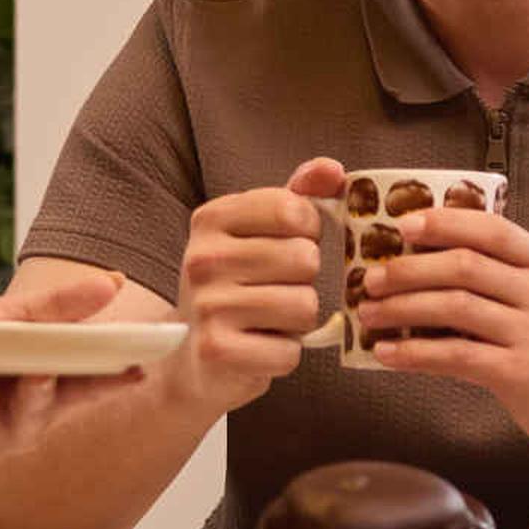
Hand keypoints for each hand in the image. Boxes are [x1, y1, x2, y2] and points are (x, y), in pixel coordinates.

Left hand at [0, 266, 138, 471]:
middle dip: (38, 393)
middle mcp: (21, 428)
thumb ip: (57, 309)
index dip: (111, 383)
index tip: (137, 371)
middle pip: (36, 412)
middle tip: (40, 370)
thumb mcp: (10, 320)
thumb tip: (112, 281)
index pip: (86, 390)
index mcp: (45, 397)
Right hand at [171, 160, 342, 413]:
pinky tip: (259, 347)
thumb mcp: (261, 233)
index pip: (293, 208)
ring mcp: (207, 305)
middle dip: (303, 281)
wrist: (194, 359)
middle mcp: (203, 258)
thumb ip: (299, 196)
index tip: (286, 246)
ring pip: (304, 306)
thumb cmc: (238, 288)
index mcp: (212, 218)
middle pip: (304, 259)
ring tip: (267, 320)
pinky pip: (289, 351)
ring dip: (297, 320)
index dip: (307, 232)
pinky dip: (284, 355)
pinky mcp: (216, 351)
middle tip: (273, 291)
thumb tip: (334, 169)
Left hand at [350, 208, 528, 455]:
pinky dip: (414, 352)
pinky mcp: (521, 373)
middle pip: (463, 265)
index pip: (490, 229)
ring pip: (454, 306)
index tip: (401, 224)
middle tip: (370, 277)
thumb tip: (428, 262)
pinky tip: (387, 353)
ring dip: (402, 307)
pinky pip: (455, 355)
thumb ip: (503, 277)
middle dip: (407, 268)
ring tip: (368, 313)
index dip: (442, 222)